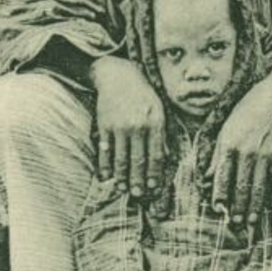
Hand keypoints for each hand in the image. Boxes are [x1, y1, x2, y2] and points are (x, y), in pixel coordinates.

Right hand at [91, 56, 164, 198]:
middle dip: (138, 180)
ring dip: (122, 177)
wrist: (119, 76)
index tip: (153, 187)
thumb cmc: (143, 94)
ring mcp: (119, 127)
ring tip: (123, 189)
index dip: (155, 173)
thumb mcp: (160, 109)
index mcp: (155, 123)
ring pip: (121, 158)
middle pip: (138, 160)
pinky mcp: (104, 126)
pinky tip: (106, 177)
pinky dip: (105, 165)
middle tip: (138, 194)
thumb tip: (167, 157)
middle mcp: (138, 126)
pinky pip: (105, 150)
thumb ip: (163, 133)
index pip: (156, 154)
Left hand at [209, 61, 271, 224]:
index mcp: (229, 146)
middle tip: (235, 224)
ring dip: (254, 206)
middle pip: (241, 186)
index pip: (222, 176)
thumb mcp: (223, 131)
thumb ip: (216, 156)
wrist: (271, 98)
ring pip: (259, 187)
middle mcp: (246, 153)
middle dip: (238, 207)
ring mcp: (264, 156)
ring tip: (250, 222)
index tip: (217, 209)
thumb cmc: (243, 113)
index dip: (219, 194)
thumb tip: (207, 177)